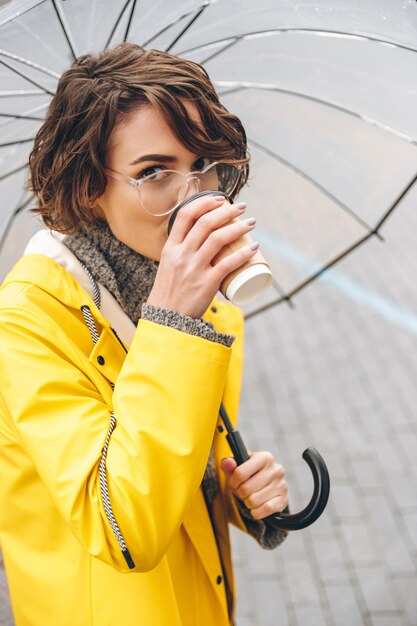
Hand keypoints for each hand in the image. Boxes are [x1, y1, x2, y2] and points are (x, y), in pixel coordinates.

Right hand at [147, 195, 257, 318]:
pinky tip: (253, 248)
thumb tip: (199, 236)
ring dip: (239, 227)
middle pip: (206, 223)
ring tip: (251, 223)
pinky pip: (227, 264)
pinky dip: (243, 254)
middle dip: (227, 211)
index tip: (219, 199)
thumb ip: (181, 250)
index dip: (204, 203)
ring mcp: (194, 269)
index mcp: (171, 248)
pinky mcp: (207, 284)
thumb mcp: (169, 264)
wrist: (166, 319)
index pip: (185, 215)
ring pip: (218, 239)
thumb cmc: (170, 291)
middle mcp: (182, 255)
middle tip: (242, 208)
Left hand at [220, 451, 287, 519]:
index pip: (240, 473)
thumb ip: (229, 464)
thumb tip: (227, 462)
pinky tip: (256, 507)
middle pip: (246, 489)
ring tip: (250, 496)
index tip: (234, 483)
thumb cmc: (250, 474)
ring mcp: (282, 485)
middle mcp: (276, 469)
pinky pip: (265, 509)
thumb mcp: (238, 467)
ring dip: (247, 503)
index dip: (233, 482)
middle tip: (242, 491)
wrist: (266, 485)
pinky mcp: (284, 499)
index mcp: (265, 457)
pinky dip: (256, 512)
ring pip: (253, 501)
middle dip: (240, 493)